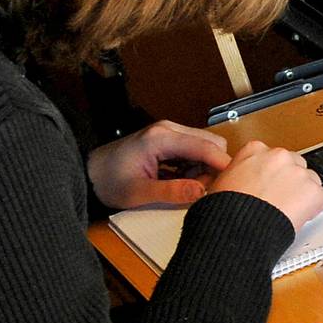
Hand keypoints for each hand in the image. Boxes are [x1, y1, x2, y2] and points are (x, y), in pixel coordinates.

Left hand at [88, 121, 231, 208]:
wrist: (87, 172)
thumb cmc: (107, 181)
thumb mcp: (138, 193)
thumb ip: (171, 192)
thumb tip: (202, 192)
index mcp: (161, 138)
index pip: (206, 147)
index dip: (223, 165)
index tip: (235, 183)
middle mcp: (169, 129)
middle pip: (211, 144)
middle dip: (213, 167)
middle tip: (197, 188)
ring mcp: (169, 132)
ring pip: (206, 147)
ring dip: (203, 168)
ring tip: (182, 184)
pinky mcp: (169, 139)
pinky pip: (195, 150)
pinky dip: (195, 166)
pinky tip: (178, 178)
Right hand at [211, 140, 322, 227]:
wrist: (237, 227)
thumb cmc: (225, 209)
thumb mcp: (222, 181)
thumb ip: (240, 172)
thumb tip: (244, 179)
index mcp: (255, 150)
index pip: (271, 156)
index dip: (271, 174)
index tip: (268, 184)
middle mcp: (279, 156)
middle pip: (293, 165)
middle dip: (289, 181)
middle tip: (279, 200)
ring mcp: (299, 172)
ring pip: (309, 180)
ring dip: (302, 194)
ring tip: (285, 211)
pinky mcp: (314, 190)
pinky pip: (320, 198)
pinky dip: (313, 209)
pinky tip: (296, 217)